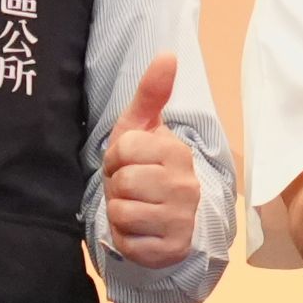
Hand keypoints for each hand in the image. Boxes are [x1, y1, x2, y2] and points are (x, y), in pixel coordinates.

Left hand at [102, 53, 201, 269]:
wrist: (165, 219)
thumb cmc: (146, 168)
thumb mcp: (141, 129)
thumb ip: (151, 93)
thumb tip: (168, 53)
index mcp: (178, 152)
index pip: (124, 148)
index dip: (115, 157)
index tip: (126, 162)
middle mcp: (186, 185)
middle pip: (121, 181)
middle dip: (116, 186)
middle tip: (129, 188)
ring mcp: (181, 219)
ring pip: (121, 211)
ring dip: (118, 213)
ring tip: (133, 208)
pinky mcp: (170, 249)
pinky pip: (127, 241)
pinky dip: (124, 238)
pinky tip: (138, 231)